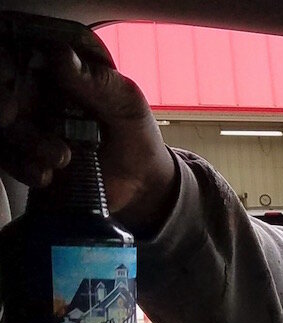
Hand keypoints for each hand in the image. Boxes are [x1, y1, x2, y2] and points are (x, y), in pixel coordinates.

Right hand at [0, 43, 176, 234]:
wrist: (141, 181)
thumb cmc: (135, 131)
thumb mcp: (125, 101)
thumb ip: (96, 80)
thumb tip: (61, 54)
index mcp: (58, 67)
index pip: (19, 52)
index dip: (6, 62)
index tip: (10, 75)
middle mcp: (36, 92)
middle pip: (5, 90)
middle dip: (3, 103)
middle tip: (12, 115)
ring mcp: (29, 125)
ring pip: (5, 126)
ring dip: (25, 141)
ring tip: (62, 157)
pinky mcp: (27, 156)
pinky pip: (9, 159)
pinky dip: (23, 167)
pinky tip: (47, 175)